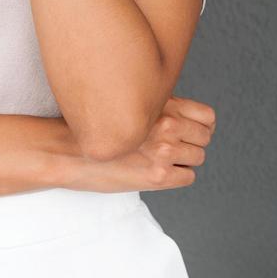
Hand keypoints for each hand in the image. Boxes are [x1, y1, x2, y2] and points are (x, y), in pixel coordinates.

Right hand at [57, 94, 215, 193]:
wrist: (69, 150)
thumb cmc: (94, 124)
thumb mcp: (128, 101)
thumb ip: (156, 105)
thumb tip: (181, 114)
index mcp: (161, 104)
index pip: (207, 116)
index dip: (202, 124)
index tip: (193, 129)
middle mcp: (166, 125)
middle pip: (205, 138)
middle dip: (192, 142)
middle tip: (174, 145)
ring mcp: (164, 152)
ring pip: (198, 157)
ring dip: (184, 159)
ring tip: (161, 158)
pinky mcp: (158, 177)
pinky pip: (188, 177)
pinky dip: (177, 175)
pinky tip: (157, 170)